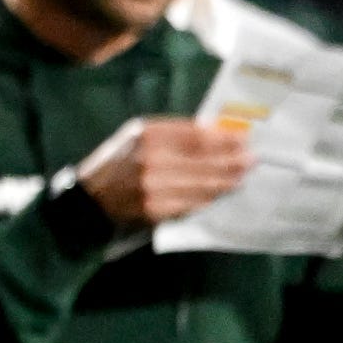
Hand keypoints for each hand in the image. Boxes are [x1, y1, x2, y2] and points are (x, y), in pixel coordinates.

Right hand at [75, 117, 252, 229]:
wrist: (90, 198)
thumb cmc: (117, 162)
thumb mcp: (137, 136)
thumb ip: (172, 134)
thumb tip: (215, 134)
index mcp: (146, 134)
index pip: (196, 135)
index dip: (223, 138)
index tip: (243, 139)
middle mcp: (150, 158)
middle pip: (203, 160)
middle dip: (231, 161)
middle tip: (252, 160)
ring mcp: (152, 186)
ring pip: (200, 184)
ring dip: (225, 181)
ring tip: (241, 177)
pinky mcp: (154, 209)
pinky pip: (190, 203)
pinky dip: (207, 198)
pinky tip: (219, 193)